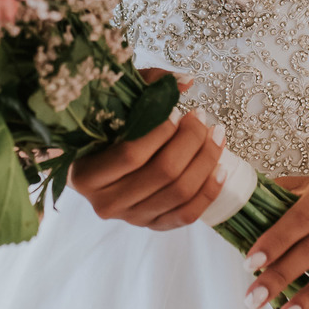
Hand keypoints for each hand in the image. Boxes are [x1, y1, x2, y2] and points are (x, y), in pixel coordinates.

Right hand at [68, 71, 227, 230]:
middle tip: (201, 119)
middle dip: (191, 141)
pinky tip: (221, 168)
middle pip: (163, 173)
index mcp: (87, 175)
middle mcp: (106, 203)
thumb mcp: (114, 105)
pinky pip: (187, 214)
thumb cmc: (103, 133)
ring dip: (206, 161)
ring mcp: (131, 218)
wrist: (94, 168)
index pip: (131, 155)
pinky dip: (209, 191)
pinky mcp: (152, 225)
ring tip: (216, 135)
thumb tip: (185, 82)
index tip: (177, 112)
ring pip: (179, 193)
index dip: (160, 132)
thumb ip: (145, 87)